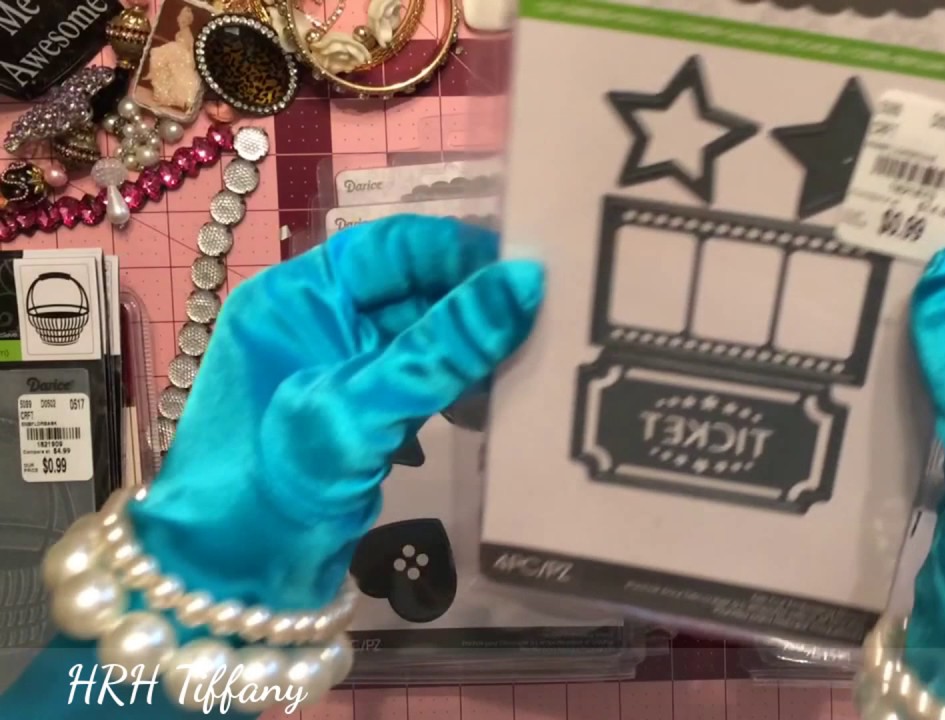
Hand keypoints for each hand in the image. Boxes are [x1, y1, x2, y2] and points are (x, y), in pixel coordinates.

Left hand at [131, 215, 542, 612]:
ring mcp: (337, 367)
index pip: (394, 246)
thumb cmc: (276, 482)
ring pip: (422, 339)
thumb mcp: (360, 409)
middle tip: (545, 329)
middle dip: (474, 311)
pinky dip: (453, 394)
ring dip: (470, 357)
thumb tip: (526, 281)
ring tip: (522, 377)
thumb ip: (442, 349)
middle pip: (413, 290)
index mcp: (299, 295)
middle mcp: (318, 319)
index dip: (461, 255)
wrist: (229, 581)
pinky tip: (484, 419)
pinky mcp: (357, 413)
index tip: (531, 275)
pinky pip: (418, 382)